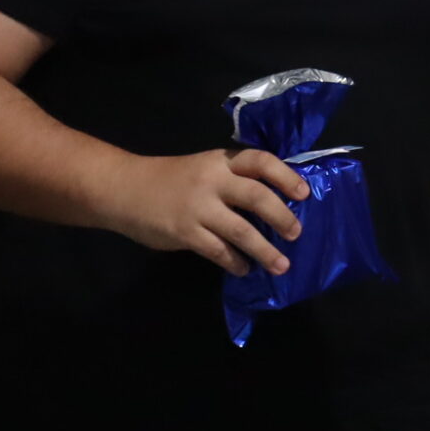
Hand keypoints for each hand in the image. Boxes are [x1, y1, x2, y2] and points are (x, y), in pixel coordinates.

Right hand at [99, 147, 308, 274]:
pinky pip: (217, 250)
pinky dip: (235, 262)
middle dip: (282, 217)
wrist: (125, 190)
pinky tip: (244, 269)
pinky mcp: (184, 232)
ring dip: (264, 250)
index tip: (304, 193)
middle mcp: (213, 181)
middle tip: (296, 233)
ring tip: (281, 265)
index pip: (261, 161)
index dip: (286, 176)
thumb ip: (234, 180)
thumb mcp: (205, 168)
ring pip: (241, 231)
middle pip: (257, 196)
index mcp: (222, 161)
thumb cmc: (172, 180)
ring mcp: (198, 207)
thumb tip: (275, 203)